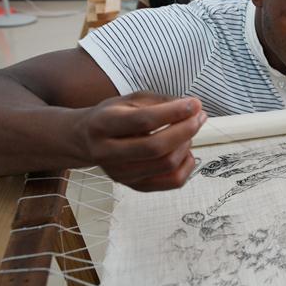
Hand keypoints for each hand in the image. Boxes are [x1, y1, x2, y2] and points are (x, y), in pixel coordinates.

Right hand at [76, 92, 206, 191]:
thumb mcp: (131, 99)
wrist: (86, 140)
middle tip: (199, 116)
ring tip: (187, 131)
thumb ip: (161, 102)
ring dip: (186, 144)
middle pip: (156, 147)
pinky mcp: (135, 185)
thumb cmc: (113, 116)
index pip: (143, 120)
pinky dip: (187, 164)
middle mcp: (107, 152)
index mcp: (103, 124)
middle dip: (185, 130)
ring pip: (166, 164)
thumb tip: (194, 108)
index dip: (174, 112)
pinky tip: (184, 150)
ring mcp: (120, 174)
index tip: (195, 104)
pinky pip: (173, 181)